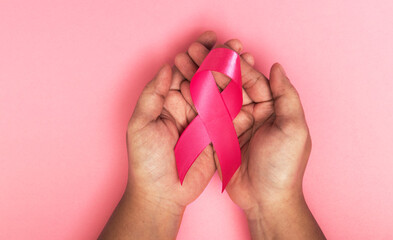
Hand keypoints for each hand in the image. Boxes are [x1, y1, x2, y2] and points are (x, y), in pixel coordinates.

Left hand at [100, 32, 241, 238]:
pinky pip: (228, 115)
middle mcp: (185, 108)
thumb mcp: (141, 125)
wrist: (161, 194)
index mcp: (166, 101)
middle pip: (204, 78)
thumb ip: (153, 95)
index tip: (210, 39)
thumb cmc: (145, 162)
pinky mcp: (216, 136)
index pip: (183, 71)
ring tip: (246, 58)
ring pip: (219, 93)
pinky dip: (239, 100)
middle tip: (234, 44)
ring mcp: (202, 121)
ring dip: (232, 75)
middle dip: (219, 60)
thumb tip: (166, 67)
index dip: (196, 54)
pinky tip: (251, 84)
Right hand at [176, 31, 323, 238]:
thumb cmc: (284, 167)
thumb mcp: (293, 129)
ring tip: (183, 64)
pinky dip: (194, 103)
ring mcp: (233, 126)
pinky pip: (206, 118)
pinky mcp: (218, 138)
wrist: (266, 200)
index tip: (218, 52)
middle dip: (213, 69)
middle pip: (230, 86)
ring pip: (215, 98)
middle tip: (195, 51)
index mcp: (271, 108)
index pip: (252, 81)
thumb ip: (286, 96)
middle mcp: (251, 114)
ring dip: (200, 81)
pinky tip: (181, 89)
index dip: (235, 66)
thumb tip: (277, 67)